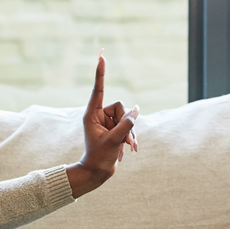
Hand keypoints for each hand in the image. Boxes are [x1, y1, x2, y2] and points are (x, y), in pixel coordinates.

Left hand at [67, 52, 138, 197]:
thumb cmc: (100, 157)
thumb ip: (126, 124)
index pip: (99, 89)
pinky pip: (130, 126)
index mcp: (92, 114)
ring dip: (130, 133)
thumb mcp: (113, 140)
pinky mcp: (116, 130)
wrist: (98, 173)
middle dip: (126, 123)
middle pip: (121, 107)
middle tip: (123, 140)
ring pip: (128, 117)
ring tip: (127, 148)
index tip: (101, 55)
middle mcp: (100, 115)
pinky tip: (130, 150)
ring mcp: (108, 122)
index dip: (101, 72)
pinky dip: (131, 138)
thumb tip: (137, 110)